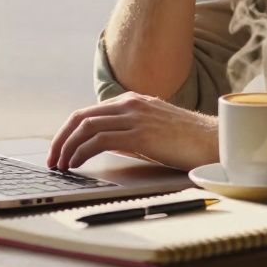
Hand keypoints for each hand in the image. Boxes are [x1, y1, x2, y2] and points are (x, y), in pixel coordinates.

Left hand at [46, 92, 217, 171]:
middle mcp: (130, 104)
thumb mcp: (153, 129)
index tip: (60, 148)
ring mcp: (134, 117)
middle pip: (81, 117)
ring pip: (86, 127)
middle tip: (52, 158)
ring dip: (67, 147)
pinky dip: (82, 152)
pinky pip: (99, 141)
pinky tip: (76, 164)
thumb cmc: (187, 139)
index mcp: (132, 101)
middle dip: (61, 138)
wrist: (214, 140)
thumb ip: (129, 131)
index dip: (69, 130)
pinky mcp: (140, 134)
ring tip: (60, 165)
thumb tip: (105, 144)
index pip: (89, 112)